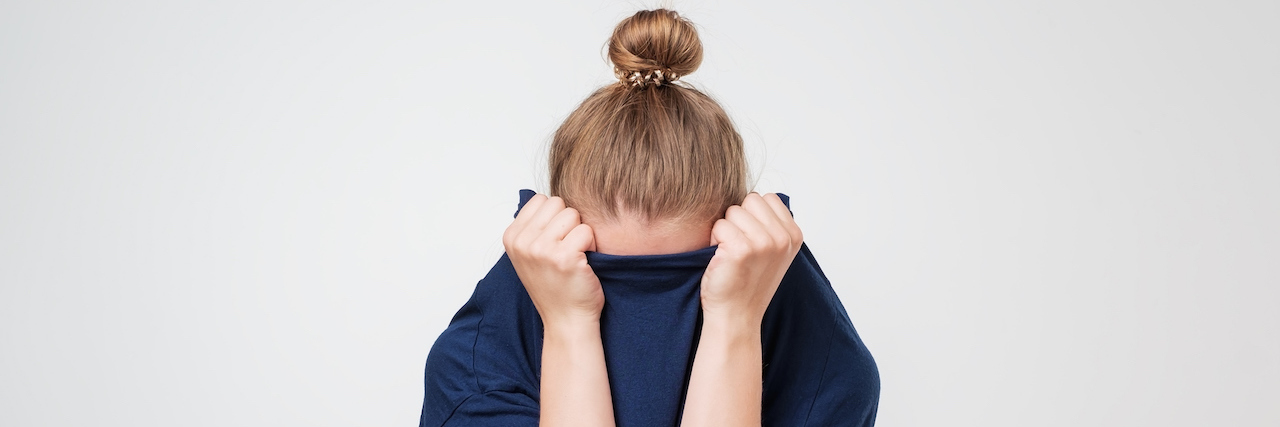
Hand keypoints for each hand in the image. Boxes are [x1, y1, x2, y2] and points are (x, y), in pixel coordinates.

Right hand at [502, 194, 603, 326]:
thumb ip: (533, 227)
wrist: (566, 320)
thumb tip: (547, 199)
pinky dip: (591, 245)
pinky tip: (584, 263)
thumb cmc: (554, 286)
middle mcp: (522, 242)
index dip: (555, 217)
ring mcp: (541, 250)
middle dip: (568, 222)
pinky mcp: (564, 257)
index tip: (555, 240)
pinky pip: (587, 231)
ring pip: (573, 214)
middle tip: (568, 248)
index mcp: (512, 237)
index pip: (540, 200)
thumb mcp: (530, 254)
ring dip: (580, 233)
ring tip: (576, 255)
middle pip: (557, 203)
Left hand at [700, 193, 803, 326]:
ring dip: (725, 230)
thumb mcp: (773, 252)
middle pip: (750, 200)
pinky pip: (719, 226)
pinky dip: (714, 241)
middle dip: (739, 219)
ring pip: (733, 211)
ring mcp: (764, 243)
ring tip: (731, 255)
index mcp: (794, 235)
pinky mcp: (742, 249)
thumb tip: (755, 196)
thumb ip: (771, 224)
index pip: (766, 198)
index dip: (752, 216)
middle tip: (739, 247)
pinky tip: (722, 260)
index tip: (752, 241)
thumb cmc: (747, 282)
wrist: (736, 316)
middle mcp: (783, 238)